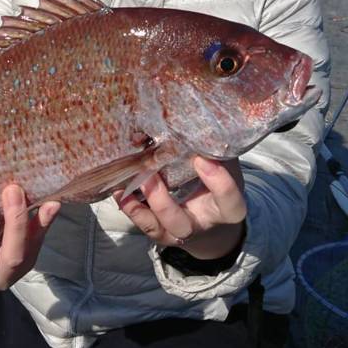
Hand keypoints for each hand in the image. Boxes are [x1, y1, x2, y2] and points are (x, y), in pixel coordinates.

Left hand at [115, 156, 245, 260]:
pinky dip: (128, 207)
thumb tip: (201, 116)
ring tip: (126, 183)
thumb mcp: (226, 167)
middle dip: (162, 202)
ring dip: (139, 206)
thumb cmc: (218, 184)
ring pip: (157, 228)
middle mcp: (201, 225)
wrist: (212, 217)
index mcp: (227, 209)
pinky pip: (142, 224)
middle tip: (149, 174)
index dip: (218, 182)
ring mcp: (177, 232)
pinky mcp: (159, 231)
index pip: (228, 200)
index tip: (201, 157)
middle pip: (182, 225)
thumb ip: (216, 149)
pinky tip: (118, 190)